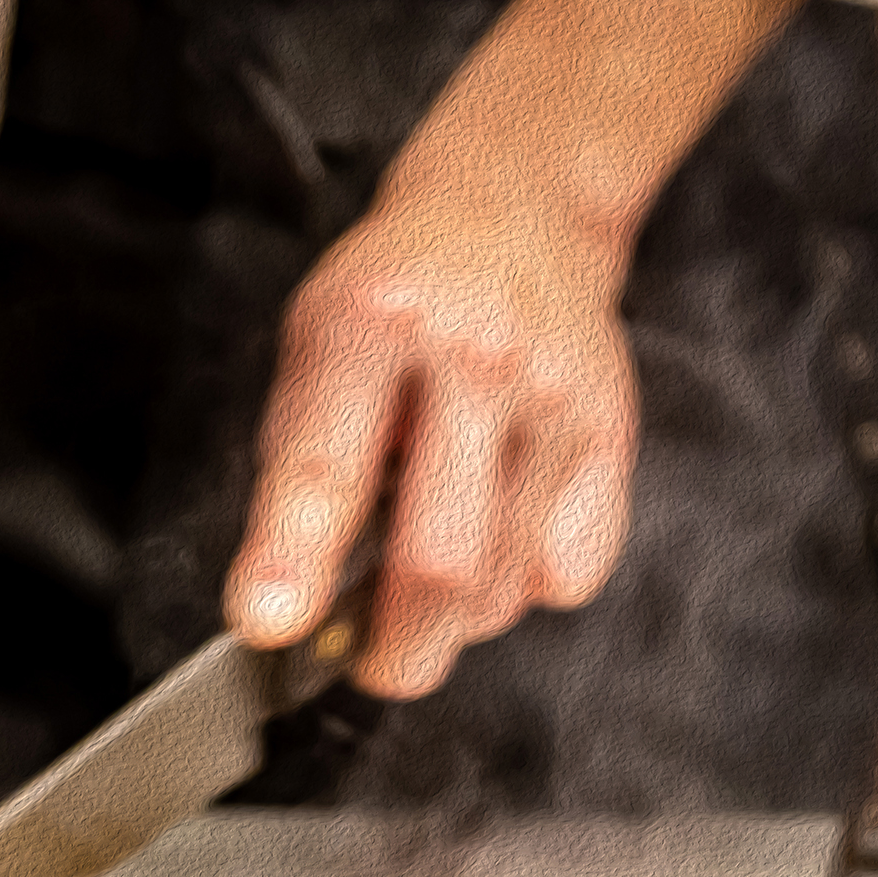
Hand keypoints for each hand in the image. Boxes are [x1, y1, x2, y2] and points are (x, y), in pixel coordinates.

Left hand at [224, 0, 797, 699]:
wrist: (513, 211)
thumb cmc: (391, 299)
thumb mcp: (311, 349)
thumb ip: (297, 471)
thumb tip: (283, 609)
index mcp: (369, 323)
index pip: (327, 468)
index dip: (292, 559)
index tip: (266, 626)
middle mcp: (473, 356)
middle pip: (440, 561)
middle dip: (396, 651)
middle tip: (369, 666)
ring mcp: (554, 395)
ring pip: (505, 585)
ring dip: (455, 619)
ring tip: (427, 574)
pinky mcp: (611, 430)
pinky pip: (569, 572)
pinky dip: (524, 587)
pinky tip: (497, 533)